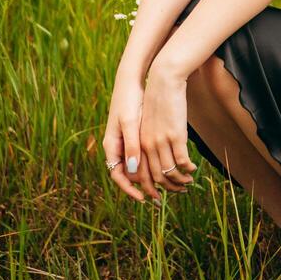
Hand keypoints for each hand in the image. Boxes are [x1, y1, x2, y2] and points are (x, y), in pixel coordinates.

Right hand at [102, 70, 162, 202]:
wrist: (131, 80)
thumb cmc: (129, 99)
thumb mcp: (130, 123)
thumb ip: (132, 146)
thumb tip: (134, 170)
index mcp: (112, 146)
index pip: (118, 176)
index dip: (130, 190)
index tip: (144, 199)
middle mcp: (118, 146)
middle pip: (131, 174)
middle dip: (145, 187)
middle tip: (161, 198)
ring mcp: (127, 141)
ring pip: (139, 167)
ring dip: (152, 177)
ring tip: (168, 185)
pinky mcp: (137, 134)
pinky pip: (144, 155)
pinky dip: (154, 163)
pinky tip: (168, 166)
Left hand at [139, 59, 196, 191]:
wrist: (164, 80)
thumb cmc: (156, 100)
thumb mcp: (147, 122)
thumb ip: (147, 140)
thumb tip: (153, 157)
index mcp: (137, 142)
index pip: (140, 175)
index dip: (149, 188)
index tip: (158, 195)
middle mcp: (147, 145)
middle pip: (155, 177)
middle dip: (168, 189)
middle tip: (179, 191)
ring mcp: (161, 141)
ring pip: (169, 172)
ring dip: (179, 182)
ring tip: (188, 182)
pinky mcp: (176, 135)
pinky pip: (182, 161)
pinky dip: (188, 169)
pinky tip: (193, 169)